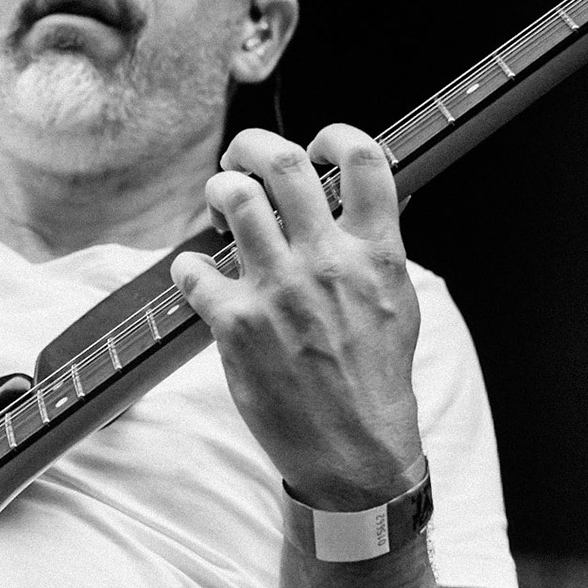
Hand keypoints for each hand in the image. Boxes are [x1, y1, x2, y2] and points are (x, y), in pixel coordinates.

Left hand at [171, 125, 424, 511]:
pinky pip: (193, 269)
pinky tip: (199, 280)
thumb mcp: (398, 303)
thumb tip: (367, 201)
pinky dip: (188, 268)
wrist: (355, 452)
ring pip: (233, 198)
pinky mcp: (237, 325)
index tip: (317, 144)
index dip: (334, 135)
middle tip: (240, 157)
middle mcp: (328, 262)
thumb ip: (378, 249)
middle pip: (282, 162)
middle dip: (250, 145)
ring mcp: (279, 291)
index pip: (363, 160)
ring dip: (218, 191)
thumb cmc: (376, 381)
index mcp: (376, 253)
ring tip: (220, 207)